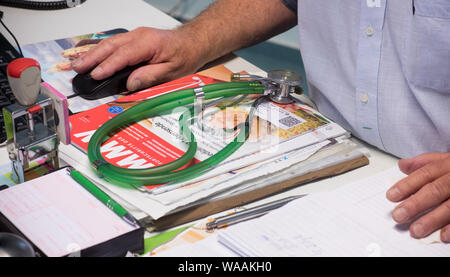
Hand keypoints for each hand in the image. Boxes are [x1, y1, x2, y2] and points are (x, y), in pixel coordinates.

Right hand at [71, 27, 205, 90]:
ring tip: (78, 64)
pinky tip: (90, 56)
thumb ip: (151, 76)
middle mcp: (139, 36)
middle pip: (110, 46)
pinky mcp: (134, 39)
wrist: (192, 42)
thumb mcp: (173, 71)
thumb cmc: (185, 55)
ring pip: (109, 43)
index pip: (123, 55)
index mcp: (149, 43)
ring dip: (92, 53)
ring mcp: (135, 35)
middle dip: (91, 58)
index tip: (95, 74)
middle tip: (77, 69)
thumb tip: (131, 83)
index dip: (107, 65)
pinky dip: (100, 50)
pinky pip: (113, 43)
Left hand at [386, 153, 449, 241]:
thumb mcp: (449, 159)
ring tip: (416, 230)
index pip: (426, 173)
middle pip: (436, 189)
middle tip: (398, 215)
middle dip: (416, 203)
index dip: (408, 184)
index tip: (391, 196)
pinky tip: (444, 235)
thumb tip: (402, 165)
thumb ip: (426, 162)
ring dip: (433, 219)